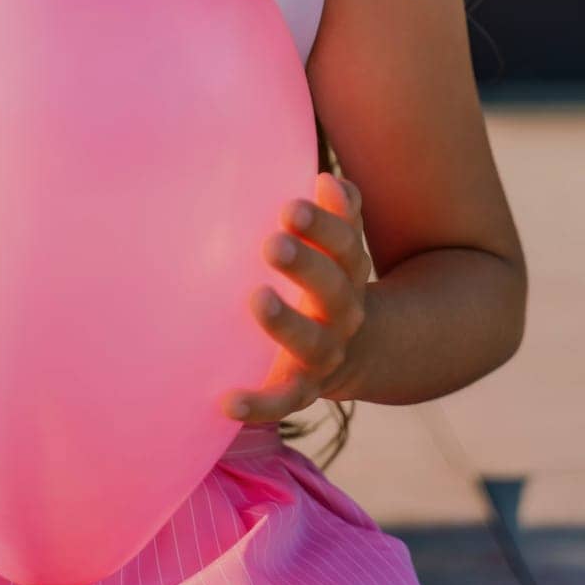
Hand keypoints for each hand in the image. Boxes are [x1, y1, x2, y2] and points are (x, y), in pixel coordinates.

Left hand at [223, 171, 371, 424]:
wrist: (358, 350)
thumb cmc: (328, 277)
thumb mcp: (340, 246)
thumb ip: (337, 212)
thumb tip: (328, 180)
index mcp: (350, 271)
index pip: (345, 245)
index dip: (324, 225)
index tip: (291, 206)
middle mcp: (344, 313)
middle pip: (334, 289)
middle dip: (305, 265)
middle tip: (272, 243)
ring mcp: (325, 354)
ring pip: (312, 343)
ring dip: (286, 324)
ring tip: (257, 299)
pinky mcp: (302, 389)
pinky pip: (283, 400)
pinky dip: (259, 403)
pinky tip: (225, 400)